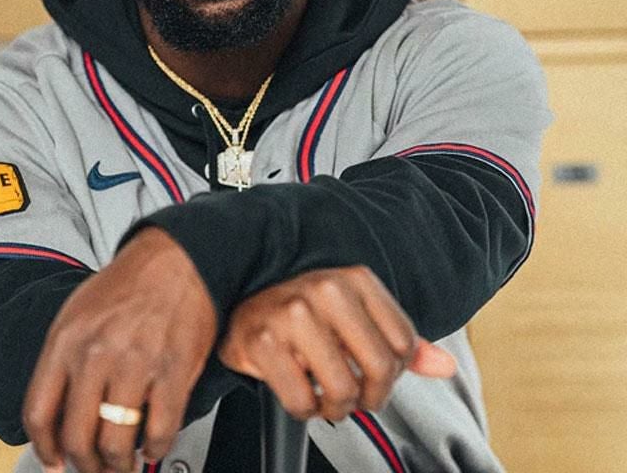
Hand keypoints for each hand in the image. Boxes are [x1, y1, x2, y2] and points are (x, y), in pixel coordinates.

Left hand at [22, 228, 216, 472]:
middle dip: (86, 465)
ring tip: (124, 463)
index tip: (55, 463)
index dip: (45, 450)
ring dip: (119, 465)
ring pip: (116, 443)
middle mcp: (97, 353)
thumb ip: (63, 361)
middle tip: (95, 468)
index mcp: (67, 339)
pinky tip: (154, 442)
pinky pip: (160, 430)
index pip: (38, 413)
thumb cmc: (129, 284)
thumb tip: (57, 415)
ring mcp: (137, 363)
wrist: (176, 257)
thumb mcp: (78, 312)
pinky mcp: (174, 370)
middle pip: (76, 438)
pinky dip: (156, 446)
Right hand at [218, 266, 455, 420]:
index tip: (373, 373)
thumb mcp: (356, 317)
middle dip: (369, 396)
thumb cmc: (304, 313)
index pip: (404, 343)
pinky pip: (301, 401)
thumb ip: (399, 340)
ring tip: (324, 394)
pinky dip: (304, 409)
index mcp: (355, 279)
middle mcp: (325, 289)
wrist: (242, 305)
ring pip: (343, 390)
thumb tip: (444, 366)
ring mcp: (292, 313)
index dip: (394, 372)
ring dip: (336, 407)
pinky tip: (298, 388)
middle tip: (353, 394)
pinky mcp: (262, 340)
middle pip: (380, 370)